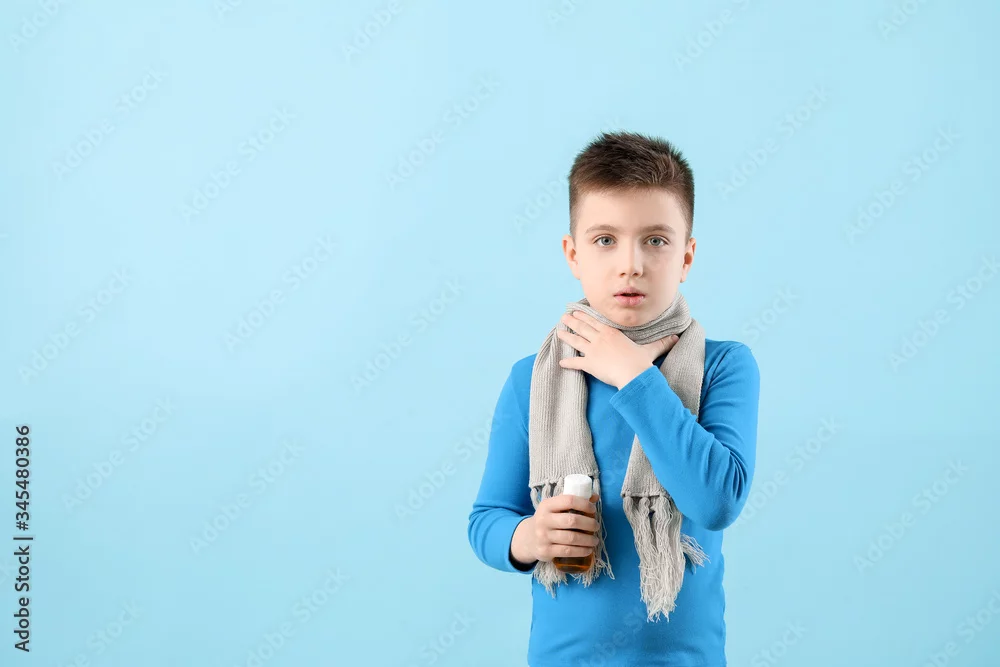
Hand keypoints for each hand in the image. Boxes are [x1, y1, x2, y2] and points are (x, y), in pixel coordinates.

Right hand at [510, 493, 599, 566]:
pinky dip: (581, 551)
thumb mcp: (555, 508)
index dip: (584, 504)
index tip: (593, 509)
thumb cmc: (548, 520)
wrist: (528, 538)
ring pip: (571, 538)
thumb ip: (573, 502)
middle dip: (589, 524)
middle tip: (596, 526)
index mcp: (547, 505)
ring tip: (595, 540)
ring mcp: (543, 536)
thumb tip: (595, 497)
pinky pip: (567, 551)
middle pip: (572, 520)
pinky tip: (588, 550)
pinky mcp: (545, 550)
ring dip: (588, 540)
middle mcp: (543, 520)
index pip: (568, 500)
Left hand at [556, 310, 679, 389]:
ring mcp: (593, 351)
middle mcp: (600, 339)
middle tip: (564, 316)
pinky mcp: (589, 364)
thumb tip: (677, 337)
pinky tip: (561, 362)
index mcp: (611, 333)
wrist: (633, 374)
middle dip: (572, 321)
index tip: (576, 311)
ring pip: (576, 340)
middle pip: (583, 327)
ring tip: (558, 331)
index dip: (585, 316)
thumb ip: (661, 343)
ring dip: (566, 336)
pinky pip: (575, 362)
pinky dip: (568, 362)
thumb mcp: (651, 350)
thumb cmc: (640, 362)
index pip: (595, 321)